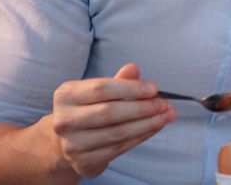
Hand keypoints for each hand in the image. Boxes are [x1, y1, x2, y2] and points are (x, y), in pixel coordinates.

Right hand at [50, 63, 174, 177]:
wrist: (68, 142)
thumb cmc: (88, 110)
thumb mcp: (97, 92)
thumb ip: (116, 81)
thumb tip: (133, 69)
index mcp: (66, 95)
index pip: (101, 89)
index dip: (130, 88)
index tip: (154, 89)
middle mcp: (64, 120)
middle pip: (109, 113)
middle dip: (142, 108)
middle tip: (164, 104)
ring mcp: (72, 144)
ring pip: (117, 133)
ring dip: (147, 124)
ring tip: (166, 116)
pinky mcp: (84, 161)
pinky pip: (119, 148)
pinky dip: (141, 136)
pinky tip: (154, 128)